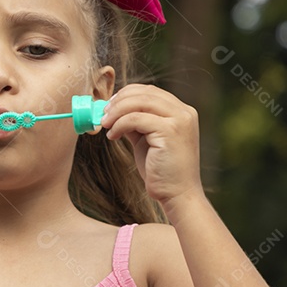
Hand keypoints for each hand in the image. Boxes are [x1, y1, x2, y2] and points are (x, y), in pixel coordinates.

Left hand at [100, 83, 202, 208]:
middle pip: (145, 93)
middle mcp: (184, 112)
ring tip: (104, 124)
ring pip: (140, 102)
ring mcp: (180, 120)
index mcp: (181, 112)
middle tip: (102, 113)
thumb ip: (136, 123)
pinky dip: (120, 125)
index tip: (109, 105)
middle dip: (119, 100)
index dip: (127, 94)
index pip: (151, 91)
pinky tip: (113, 136)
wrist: (177, 194)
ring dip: (117, 111)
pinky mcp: (170, 131)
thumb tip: (113, 111)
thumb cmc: (161, 171)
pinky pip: (137, 119)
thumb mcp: (147, 140)